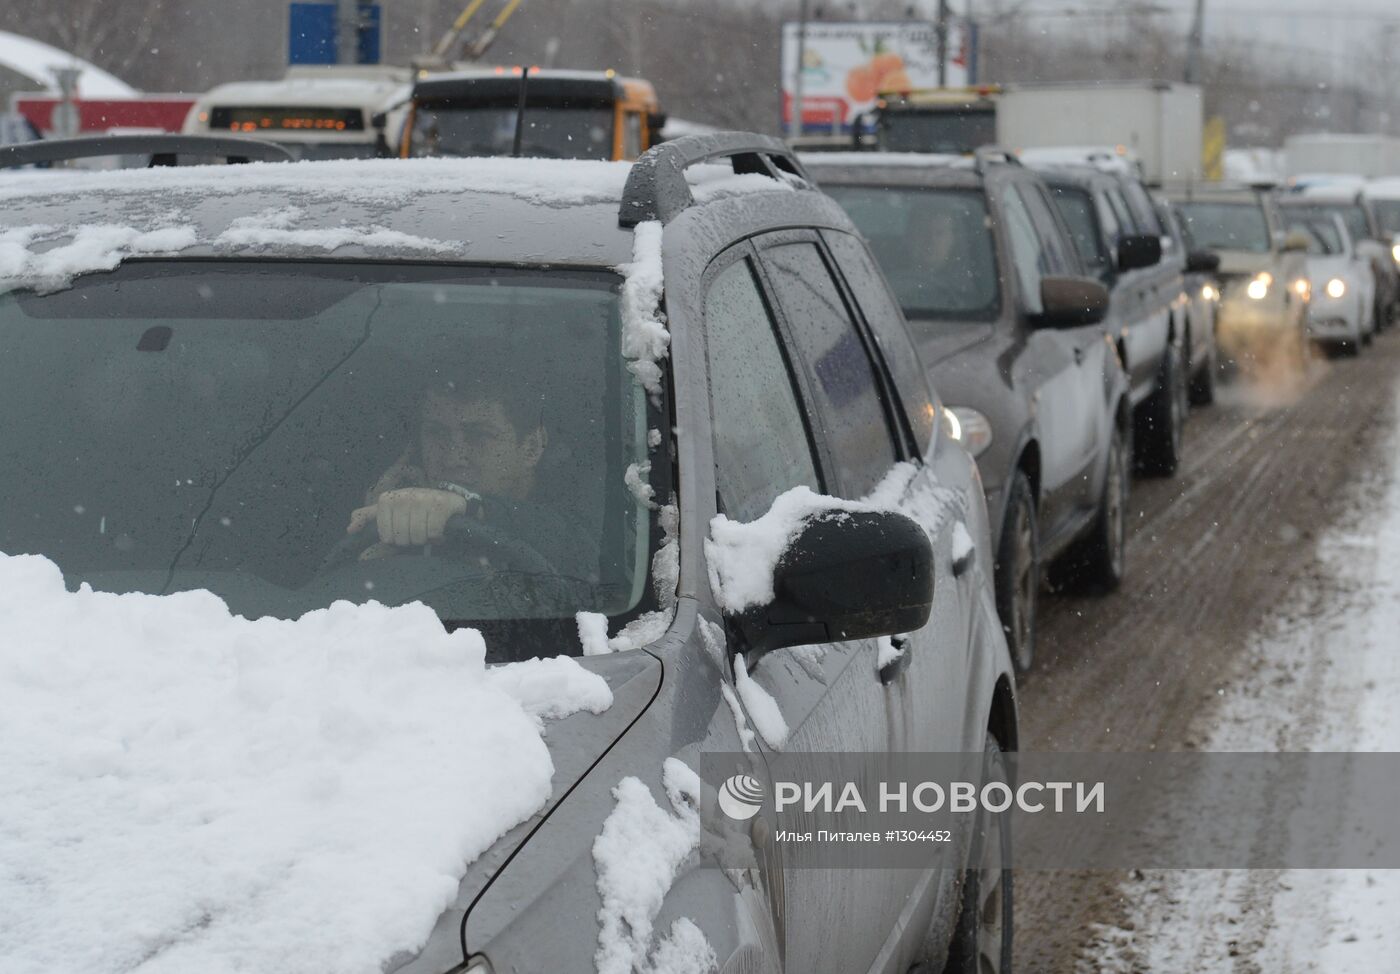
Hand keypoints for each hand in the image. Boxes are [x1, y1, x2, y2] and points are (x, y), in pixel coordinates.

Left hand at [346, 487, 468, 546]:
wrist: (446, 499)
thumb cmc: (414, 509)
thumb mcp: (389, 511)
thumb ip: (368, 518)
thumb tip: (350, 529)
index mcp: (387, 499)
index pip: (386, 537)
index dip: (396, 539)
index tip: (403, 530)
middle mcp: (404, 496)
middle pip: (402, 538)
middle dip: (412, 539)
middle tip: (417, 530)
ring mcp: (423, 499)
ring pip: (418, 536)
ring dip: (425, 538)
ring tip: (428, 529)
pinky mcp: (440, 504)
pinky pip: (433, 533)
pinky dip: (438, 536)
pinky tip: (439, 530)